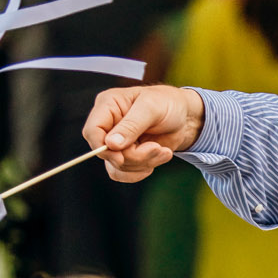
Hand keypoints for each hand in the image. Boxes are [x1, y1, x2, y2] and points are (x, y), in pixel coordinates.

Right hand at [83, 84, 205, 183]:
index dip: (102, 147)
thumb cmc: (168, 103)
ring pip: (116, 167)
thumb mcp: (152, 108)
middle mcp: (108, 125)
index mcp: (107, 106)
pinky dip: (142, 170)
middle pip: (105, 153)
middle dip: (133, 156)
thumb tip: (110, 145)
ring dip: (142, 163)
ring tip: (163, 151)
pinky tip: (159, 157)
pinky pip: (124, 174)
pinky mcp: (126, 155)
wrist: (185, 117)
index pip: (92, 131)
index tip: (122, 156)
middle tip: (156, 148)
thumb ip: (131, 125)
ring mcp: (116, 142)